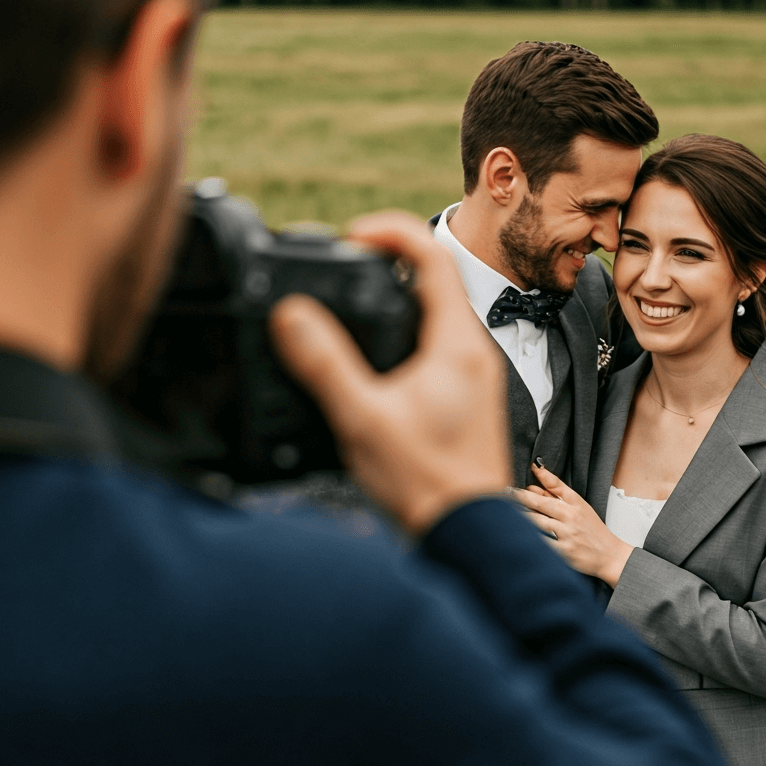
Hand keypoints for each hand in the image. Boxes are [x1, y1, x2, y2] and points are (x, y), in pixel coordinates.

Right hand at [269, 211, 509, 535]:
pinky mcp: (463, 397)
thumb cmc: (427, 483)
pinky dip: (404, 331)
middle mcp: (472, 353)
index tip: (353, 237)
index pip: (433, 257)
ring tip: (353, 302)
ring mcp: (472, 375)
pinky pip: (435, 344)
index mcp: (456, 345)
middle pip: (435, 281)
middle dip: (388, 262)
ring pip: (435, 313)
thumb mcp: (363, 419)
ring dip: (397, 297)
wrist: (466, 532)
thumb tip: (292, 315)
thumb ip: (325, 364)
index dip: (391, 233)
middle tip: (346, 265)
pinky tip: (374, 356)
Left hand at [510, 464, 632, 586]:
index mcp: (576, 504)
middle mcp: (571, 517)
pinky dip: (529, 538)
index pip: (557, 486)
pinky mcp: (564, 552)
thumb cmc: (593, 531)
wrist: (611, 556)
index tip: (530, 467)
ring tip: (505, 511)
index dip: (542, 475)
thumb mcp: (580, 508)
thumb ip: (556, 496)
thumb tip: (532, 485)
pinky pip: (542, 543)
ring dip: (521, 516)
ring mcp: (567, 535)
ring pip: (538, 522)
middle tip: (507, 491)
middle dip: (522, 497)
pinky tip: (516, 534)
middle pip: (542, 504)